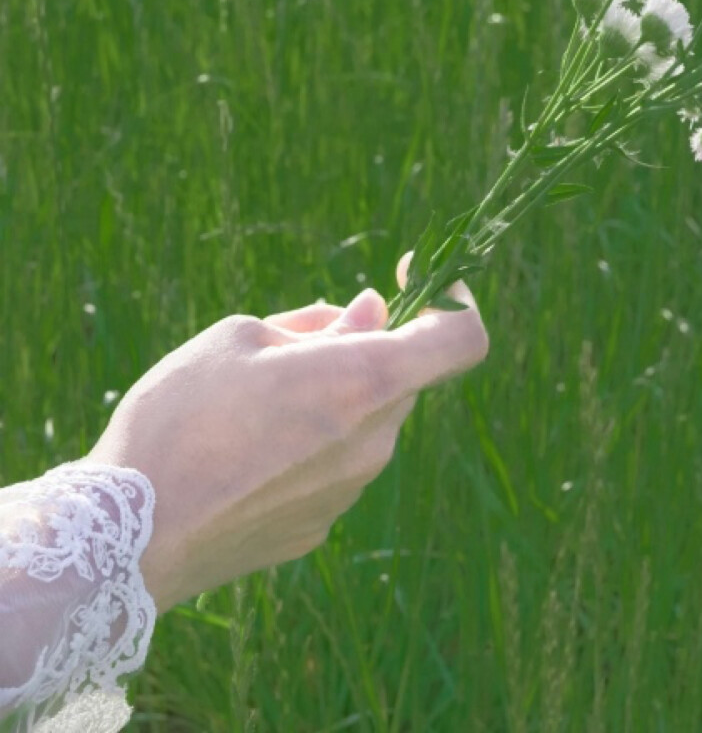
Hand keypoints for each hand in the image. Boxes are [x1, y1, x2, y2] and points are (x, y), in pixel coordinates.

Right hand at [81, 253, 487, 612]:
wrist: (126, 538)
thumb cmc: (180, 418)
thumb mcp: (242, 337)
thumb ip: (323, 324)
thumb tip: (372, 312)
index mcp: (365, 381)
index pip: (462, 339)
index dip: (452, 300)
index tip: (411, 277)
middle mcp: (375, 441)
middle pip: (398, 376)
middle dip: (362, 349)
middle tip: (289, 346)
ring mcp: (351, 491)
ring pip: (364, 420)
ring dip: (331, 396)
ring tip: (249, 404)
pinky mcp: (319, 526)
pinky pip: (334, 465)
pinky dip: (309, 443)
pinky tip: (242, 453)